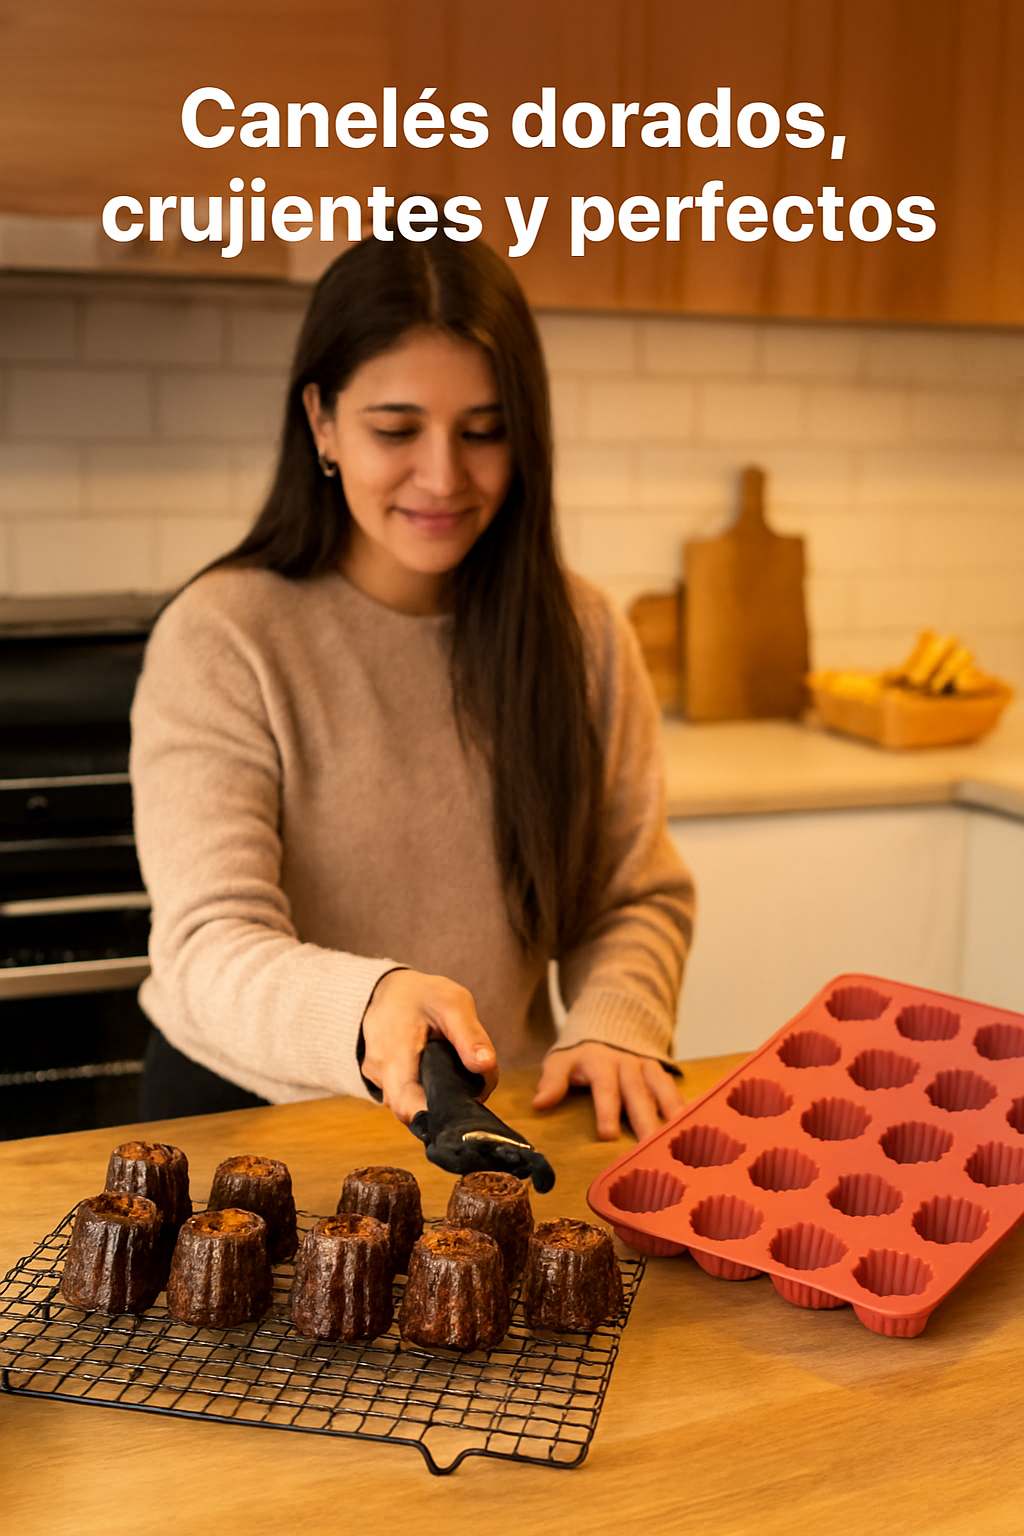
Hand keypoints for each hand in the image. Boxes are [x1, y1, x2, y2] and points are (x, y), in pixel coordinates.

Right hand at [361, 968, 497, 1124]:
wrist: (386, 989)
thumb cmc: (421, 995)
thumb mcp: (451, 1003)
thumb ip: (469, 1035)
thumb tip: (486, 1065)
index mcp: (393, 1057)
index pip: (410, 1109)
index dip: (438, 1116)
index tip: (465, 1103)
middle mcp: (380, 1075)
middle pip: (415, 1111)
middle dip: (445, 1103)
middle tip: (468, 1081)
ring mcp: (377, 1080)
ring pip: (412, 1103)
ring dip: (437, 1093)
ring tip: (452, 1065)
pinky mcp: (383, 1082)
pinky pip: (407, 1094)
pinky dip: (426, 1086)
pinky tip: (437, 1067)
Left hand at [532, 1042, 683, 1141]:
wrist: (609, 1021)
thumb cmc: (582, 1053)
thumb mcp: (561, 1060)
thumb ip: (552, 1081)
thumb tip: (538, 1103)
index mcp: (598, 1062)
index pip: (603, 1087)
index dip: (606, 1110)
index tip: (608, 1135)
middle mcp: (625, 1063)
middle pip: (636, 1093)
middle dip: (642, 1120)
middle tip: (647, 1146)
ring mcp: (644, 1066)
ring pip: (659, 1089)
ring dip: (668, 1113)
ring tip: (677, 1137)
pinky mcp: (659, 1070)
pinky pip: (672, 1088)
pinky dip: (682, 1105)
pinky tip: (693, 1124)